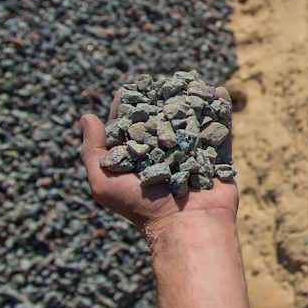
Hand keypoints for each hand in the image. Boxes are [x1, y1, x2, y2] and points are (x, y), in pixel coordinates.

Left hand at [79, 88, 237, 237]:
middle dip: (162, 100)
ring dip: (192, 102)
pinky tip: (217, 90)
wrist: (186, 226)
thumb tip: (87, 117)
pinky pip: (219, 132)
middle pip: (163, 122)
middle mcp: (165, 157)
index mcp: (139, 161)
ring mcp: (192, 157)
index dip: (128, 109)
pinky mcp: (216, 160)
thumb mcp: (105, 183)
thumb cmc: (142, 208)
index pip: (131, 129)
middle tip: (162, 80)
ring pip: (192, 123)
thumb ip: (94, 151)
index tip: (128, 89)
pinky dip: (220, 112)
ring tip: (190, 80)